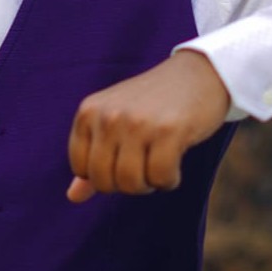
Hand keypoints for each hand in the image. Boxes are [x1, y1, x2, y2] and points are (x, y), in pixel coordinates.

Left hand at [66, 49, 230, 203]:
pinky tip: (176, 160)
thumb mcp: (115, 122)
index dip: (107, 174)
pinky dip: (170, 179)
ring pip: (131, 184)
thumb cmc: (153, 103)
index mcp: (89, 111)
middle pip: (105, 182)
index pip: (82, 169)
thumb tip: (73, 197)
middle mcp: (109, 116)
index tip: (126, 157)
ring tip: (159, 160)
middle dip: (128, 183)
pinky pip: (160, 178)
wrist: (198, 74)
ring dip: (150, 183)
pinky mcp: (168, 131)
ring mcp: (137, 122)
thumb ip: (93, 156)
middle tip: (145, 162)